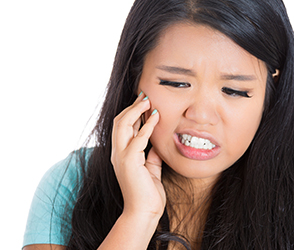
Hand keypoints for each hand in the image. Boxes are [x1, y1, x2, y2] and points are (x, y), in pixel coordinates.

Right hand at [111, 93, 164, 218]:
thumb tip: (157, 144)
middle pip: (119, 122)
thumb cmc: (147, 193)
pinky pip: (139, 138)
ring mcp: (121, 157)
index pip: (123, 127)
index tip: (144, 102)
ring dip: (136, 111)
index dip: (132, 113)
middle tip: (145, 96)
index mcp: (121, 154)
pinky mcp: (130, 161)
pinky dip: (148, 125)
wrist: (144, 212)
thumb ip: (151, 155)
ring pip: (123, 125)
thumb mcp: (151, 169)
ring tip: (148, 101)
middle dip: (132, 107)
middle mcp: (117, 153)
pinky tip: (156, 117)